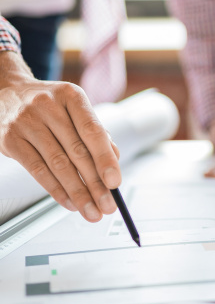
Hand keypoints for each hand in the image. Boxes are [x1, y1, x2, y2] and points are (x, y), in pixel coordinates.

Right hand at [0, 52, 119, 221]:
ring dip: (78, 193)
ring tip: (91, 210)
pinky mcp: (10, 139)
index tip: (115, 182)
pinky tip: (69, 202)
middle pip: (77, 151)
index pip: (92, 131)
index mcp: (71, 95)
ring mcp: (26, 122)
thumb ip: (95, 132)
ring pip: (58, 164)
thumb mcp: (74, 108)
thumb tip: (113, 161)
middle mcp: (48, 106)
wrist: (8, 93)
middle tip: (107, 205)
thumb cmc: (50, 105)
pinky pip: (37, 170)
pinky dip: (56, 190)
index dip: (105, 159)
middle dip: (95, 184)